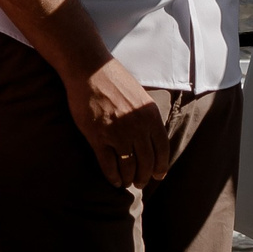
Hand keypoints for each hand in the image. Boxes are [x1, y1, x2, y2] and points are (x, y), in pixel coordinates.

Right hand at [68, 56, 169, 188]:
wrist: (90, 69)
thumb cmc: (114, 80)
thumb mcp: (140, 96)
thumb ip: (147, 117)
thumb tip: (152, 139)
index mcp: (150, 115)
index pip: (162, 149)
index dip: (161, 166)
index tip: (157, 175)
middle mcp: (137, 126)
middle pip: (146, 162)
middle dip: (144, 176)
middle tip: (140, 182)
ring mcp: (117, 133)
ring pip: (128, 167)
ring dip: (129, 179)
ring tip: (127, 182)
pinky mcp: (98, 136)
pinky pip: (108, 165)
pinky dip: (112, 177)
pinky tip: (114, 180)